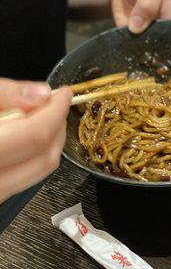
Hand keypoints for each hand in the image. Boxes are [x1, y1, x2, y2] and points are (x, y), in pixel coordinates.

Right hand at [0, 79, 71, 202]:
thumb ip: (3, 95)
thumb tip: (41, 94)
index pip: (36, 135)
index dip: (56, 111)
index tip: (64, 94)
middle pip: (45, 157)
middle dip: (58, 125)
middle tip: (55, 103)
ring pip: (40, 171)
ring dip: (51, 141)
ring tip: (43, 116)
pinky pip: (26, 177)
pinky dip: (36, 154)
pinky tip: (28, 135)